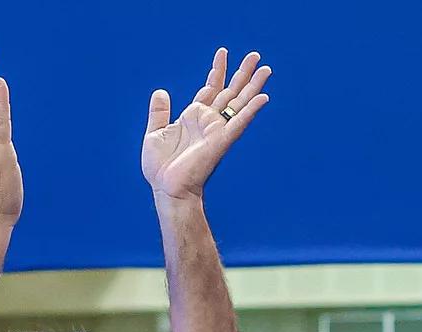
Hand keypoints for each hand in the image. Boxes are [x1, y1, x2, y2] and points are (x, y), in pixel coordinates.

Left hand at [142, 48, 272, 201]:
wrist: (167, 188)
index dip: (217, 70)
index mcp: (193, 116)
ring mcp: (217, 129)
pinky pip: (240, 121)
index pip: (210, 88)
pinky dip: (252, 109)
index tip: (223, 52)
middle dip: (243, 72)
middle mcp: (209, 120)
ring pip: (239, 101)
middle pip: (231, 90)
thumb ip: (159, 112)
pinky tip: (263, 96)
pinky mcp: (222, 140)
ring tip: (265, 68)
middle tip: (256, 55)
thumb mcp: (155, 132)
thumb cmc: (161, 168)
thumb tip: (161, 91)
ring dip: (253, 84)